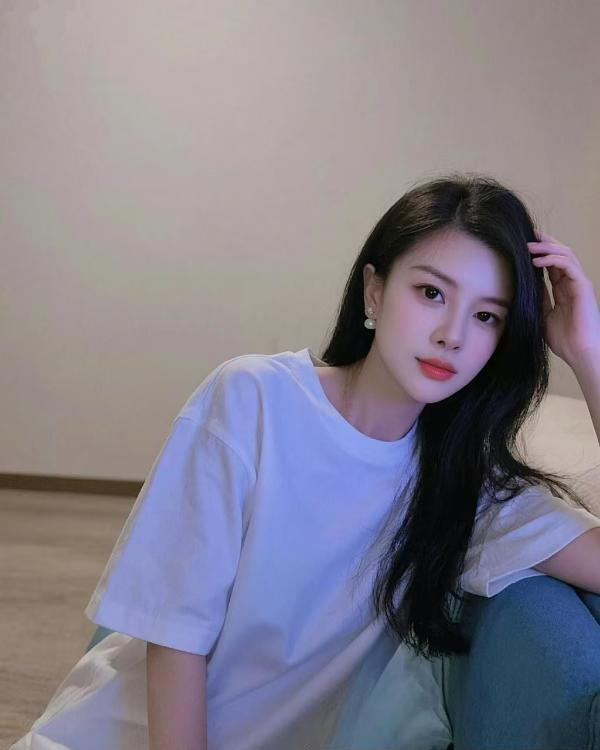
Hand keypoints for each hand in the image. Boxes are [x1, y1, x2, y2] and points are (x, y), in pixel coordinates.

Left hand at [528, 230, 599, 368]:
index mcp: (564, 289)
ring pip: (565, 254)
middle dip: (544, 242)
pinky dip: (552, 259)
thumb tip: (525, 284)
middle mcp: (572, 282)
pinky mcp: (583, 286)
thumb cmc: (565, 340)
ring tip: (528, 246)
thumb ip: (537, 298)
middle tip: (527, 234)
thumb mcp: (543, 315)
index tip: (522, 246)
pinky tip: (536, 261)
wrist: (580, 353)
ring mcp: (579, 283)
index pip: (551, 264)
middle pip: (560, 253)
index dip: (539, 253)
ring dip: (546, 247)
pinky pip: (568, 265)